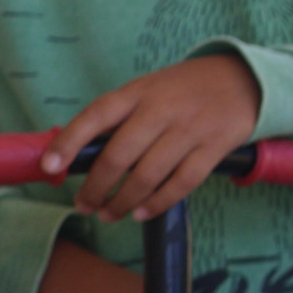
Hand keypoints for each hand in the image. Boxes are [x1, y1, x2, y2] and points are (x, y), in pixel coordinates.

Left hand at [39, 54, 261, 221]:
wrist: (243, 79)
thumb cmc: (184, 90)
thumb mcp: (149, 89)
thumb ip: (119, 117)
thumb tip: (76, 155)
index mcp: (139, 92)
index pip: (97, 115)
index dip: (69, 141)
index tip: (49, 166)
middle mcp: (162, 109)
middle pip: (119, 155)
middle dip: (96, 187)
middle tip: (84, 204)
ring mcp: (190, 129)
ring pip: (148, 175)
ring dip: (122, 201)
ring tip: (109, 214)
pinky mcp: (214, 147)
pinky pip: (182, 182)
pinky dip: (158, 202)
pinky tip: (142, 212)